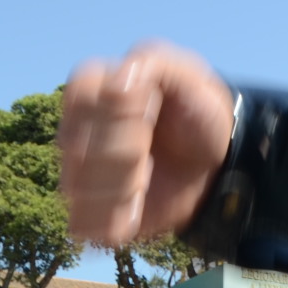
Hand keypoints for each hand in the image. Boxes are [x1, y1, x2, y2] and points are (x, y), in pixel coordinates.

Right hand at [59, 43, 236, 245]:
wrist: (212, 158)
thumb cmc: (195, 110)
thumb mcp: (188, 76)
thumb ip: (152, 64)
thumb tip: (116, 81)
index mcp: (92, 86)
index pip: (81, 96)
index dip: (117, 110)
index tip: (151, 110)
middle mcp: (75, 128)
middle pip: (77, 146)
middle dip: (126, 153)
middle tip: (153, 150)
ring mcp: (78, 170)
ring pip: (77, 187)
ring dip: (121, 188)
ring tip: (147, 177)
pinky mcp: (89, 208)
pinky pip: (82, 224)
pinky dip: (113, 221)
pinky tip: (137, 210)